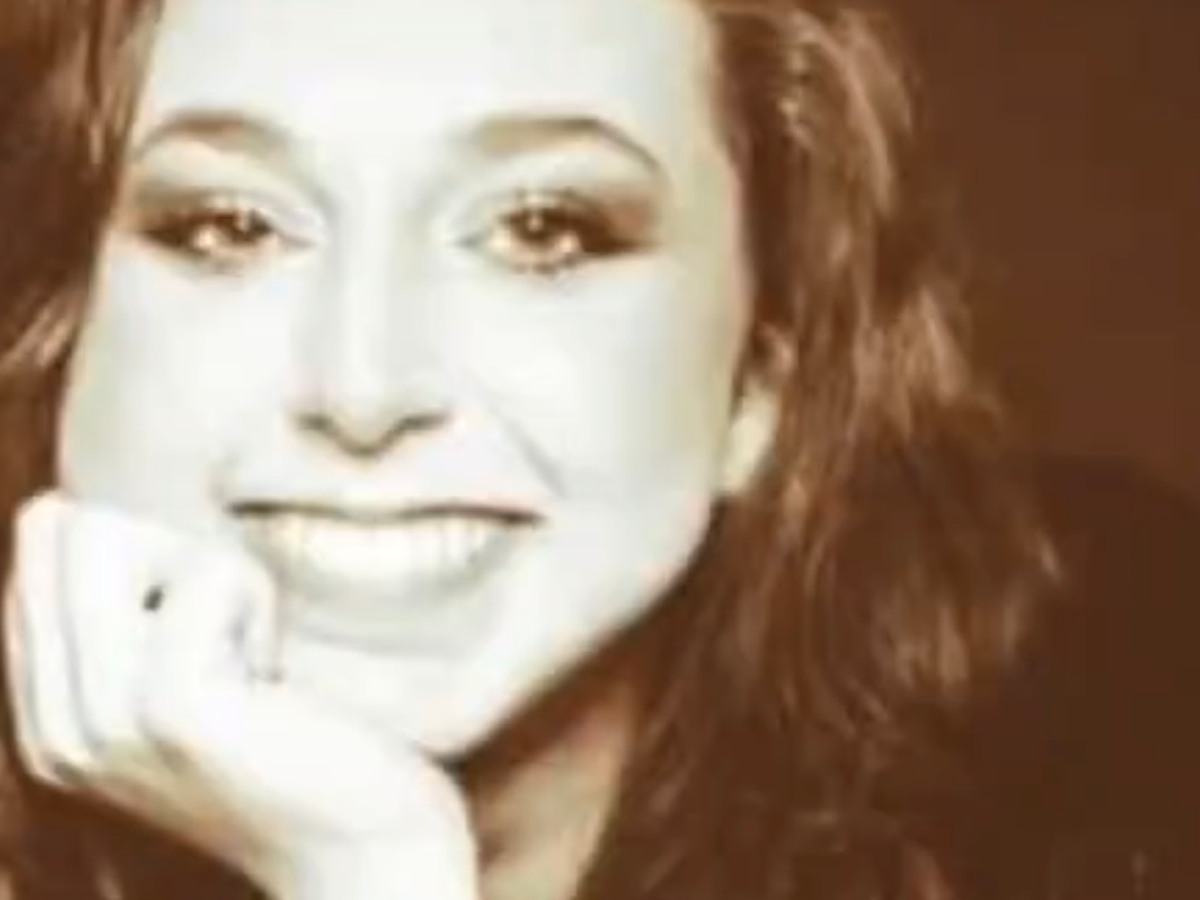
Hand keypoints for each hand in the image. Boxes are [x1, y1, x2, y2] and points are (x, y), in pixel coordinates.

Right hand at [4, 492, 478, 899]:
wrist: (355, 848)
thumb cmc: (289, 747)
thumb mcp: (182, 680)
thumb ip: (121, 618)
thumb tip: (75, 515)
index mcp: (45, 716)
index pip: (40, 545)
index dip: (141, 552)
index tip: (197, 629)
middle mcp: (52, 725)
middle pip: (64, 526)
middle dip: (169, 553)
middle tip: (225, 637)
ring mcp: (103, 720)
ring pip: (120, 536)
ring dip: (213, 577)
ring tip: (247, 658)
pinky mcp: (174, 708)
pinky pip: (205, 574)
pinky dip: (254, 601)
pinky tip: (270, 675)